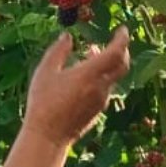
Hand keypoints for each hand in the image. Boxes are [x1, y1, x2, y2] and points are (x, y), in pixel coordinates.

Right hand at [23, 27, 130, 146]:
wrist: (48, 137)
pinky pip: (105, 89)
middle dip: (121, 50)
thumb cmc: (43, 103)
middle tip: (114, 41)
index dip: (122, 39)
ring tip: (89, 56)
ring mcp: (101, 101)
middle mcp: (100, 87)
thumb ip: (58, 51)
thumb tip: (67, 36)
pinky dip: (101, 77)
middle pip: (122, 65)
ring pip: (112, 77)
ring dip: (107, 64)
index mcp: (89, 74)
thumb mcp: (45, 72)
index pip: (116, 52)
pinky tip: (84, 77)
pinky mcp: (98, 111)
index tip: (122, 29)